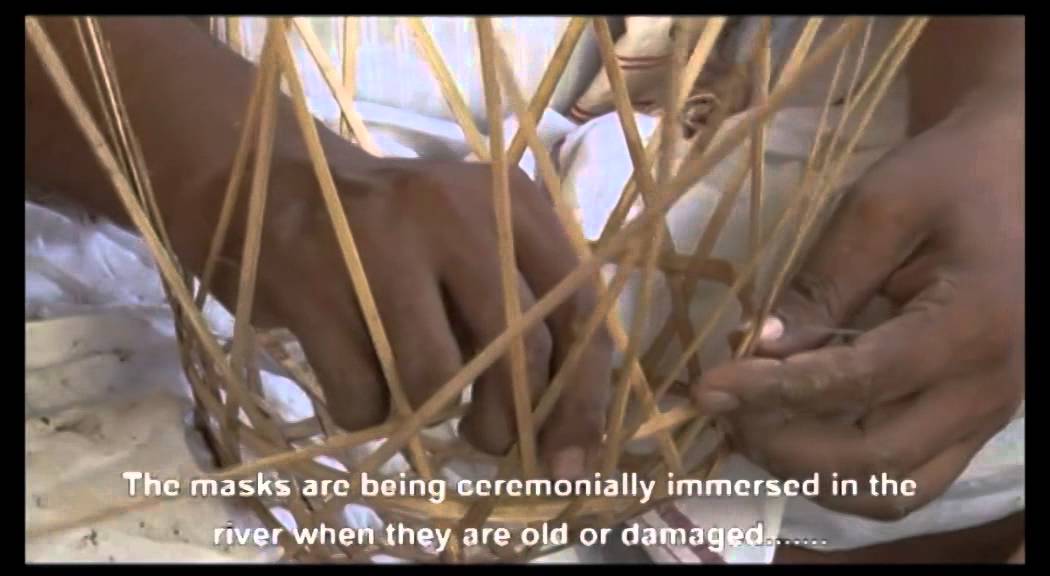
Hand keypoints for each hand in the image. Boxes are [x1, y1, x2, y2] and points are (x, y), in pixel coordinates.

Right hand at [209, 154, 612, 478]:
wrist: (274, 186)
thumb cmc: (395, 235)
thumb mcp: (473, 242)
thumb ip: (524, 310)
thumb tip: (564, 428)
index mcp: (508, 201)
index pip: (577, 305)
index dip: (581, 396)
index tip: (571, 461)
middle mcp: (454, 214)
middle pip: (516, 348)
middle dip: (510, 423)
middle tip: (489, 442)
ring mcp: (380, 248)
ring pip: (436, 380)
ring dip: (431, 414)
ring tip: (412, 395)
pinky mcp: (315, 289)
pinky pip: (363, 396)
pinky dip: (364, 410)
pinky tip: (355, 376)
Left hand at [691, 89, 1023, 519]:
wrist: (1022, 176)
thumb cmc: (954, 175)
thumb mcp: (880, 208)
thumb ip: (823, 283)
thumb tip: (760, 348)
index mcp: (969, 325)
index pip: (856, 385)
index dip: (772, 393)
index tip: (708, 386)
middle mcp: (986, 388)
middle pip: (874, 462)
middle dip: (784, 447)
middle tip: (725, 410)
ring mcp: (987, 414)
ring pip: (894, 489)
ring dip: (813, 474)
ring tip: (754, 426)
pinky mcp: (974, 421)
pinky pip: (909, 477)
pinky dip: (845, 472)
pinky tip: (795, 433)